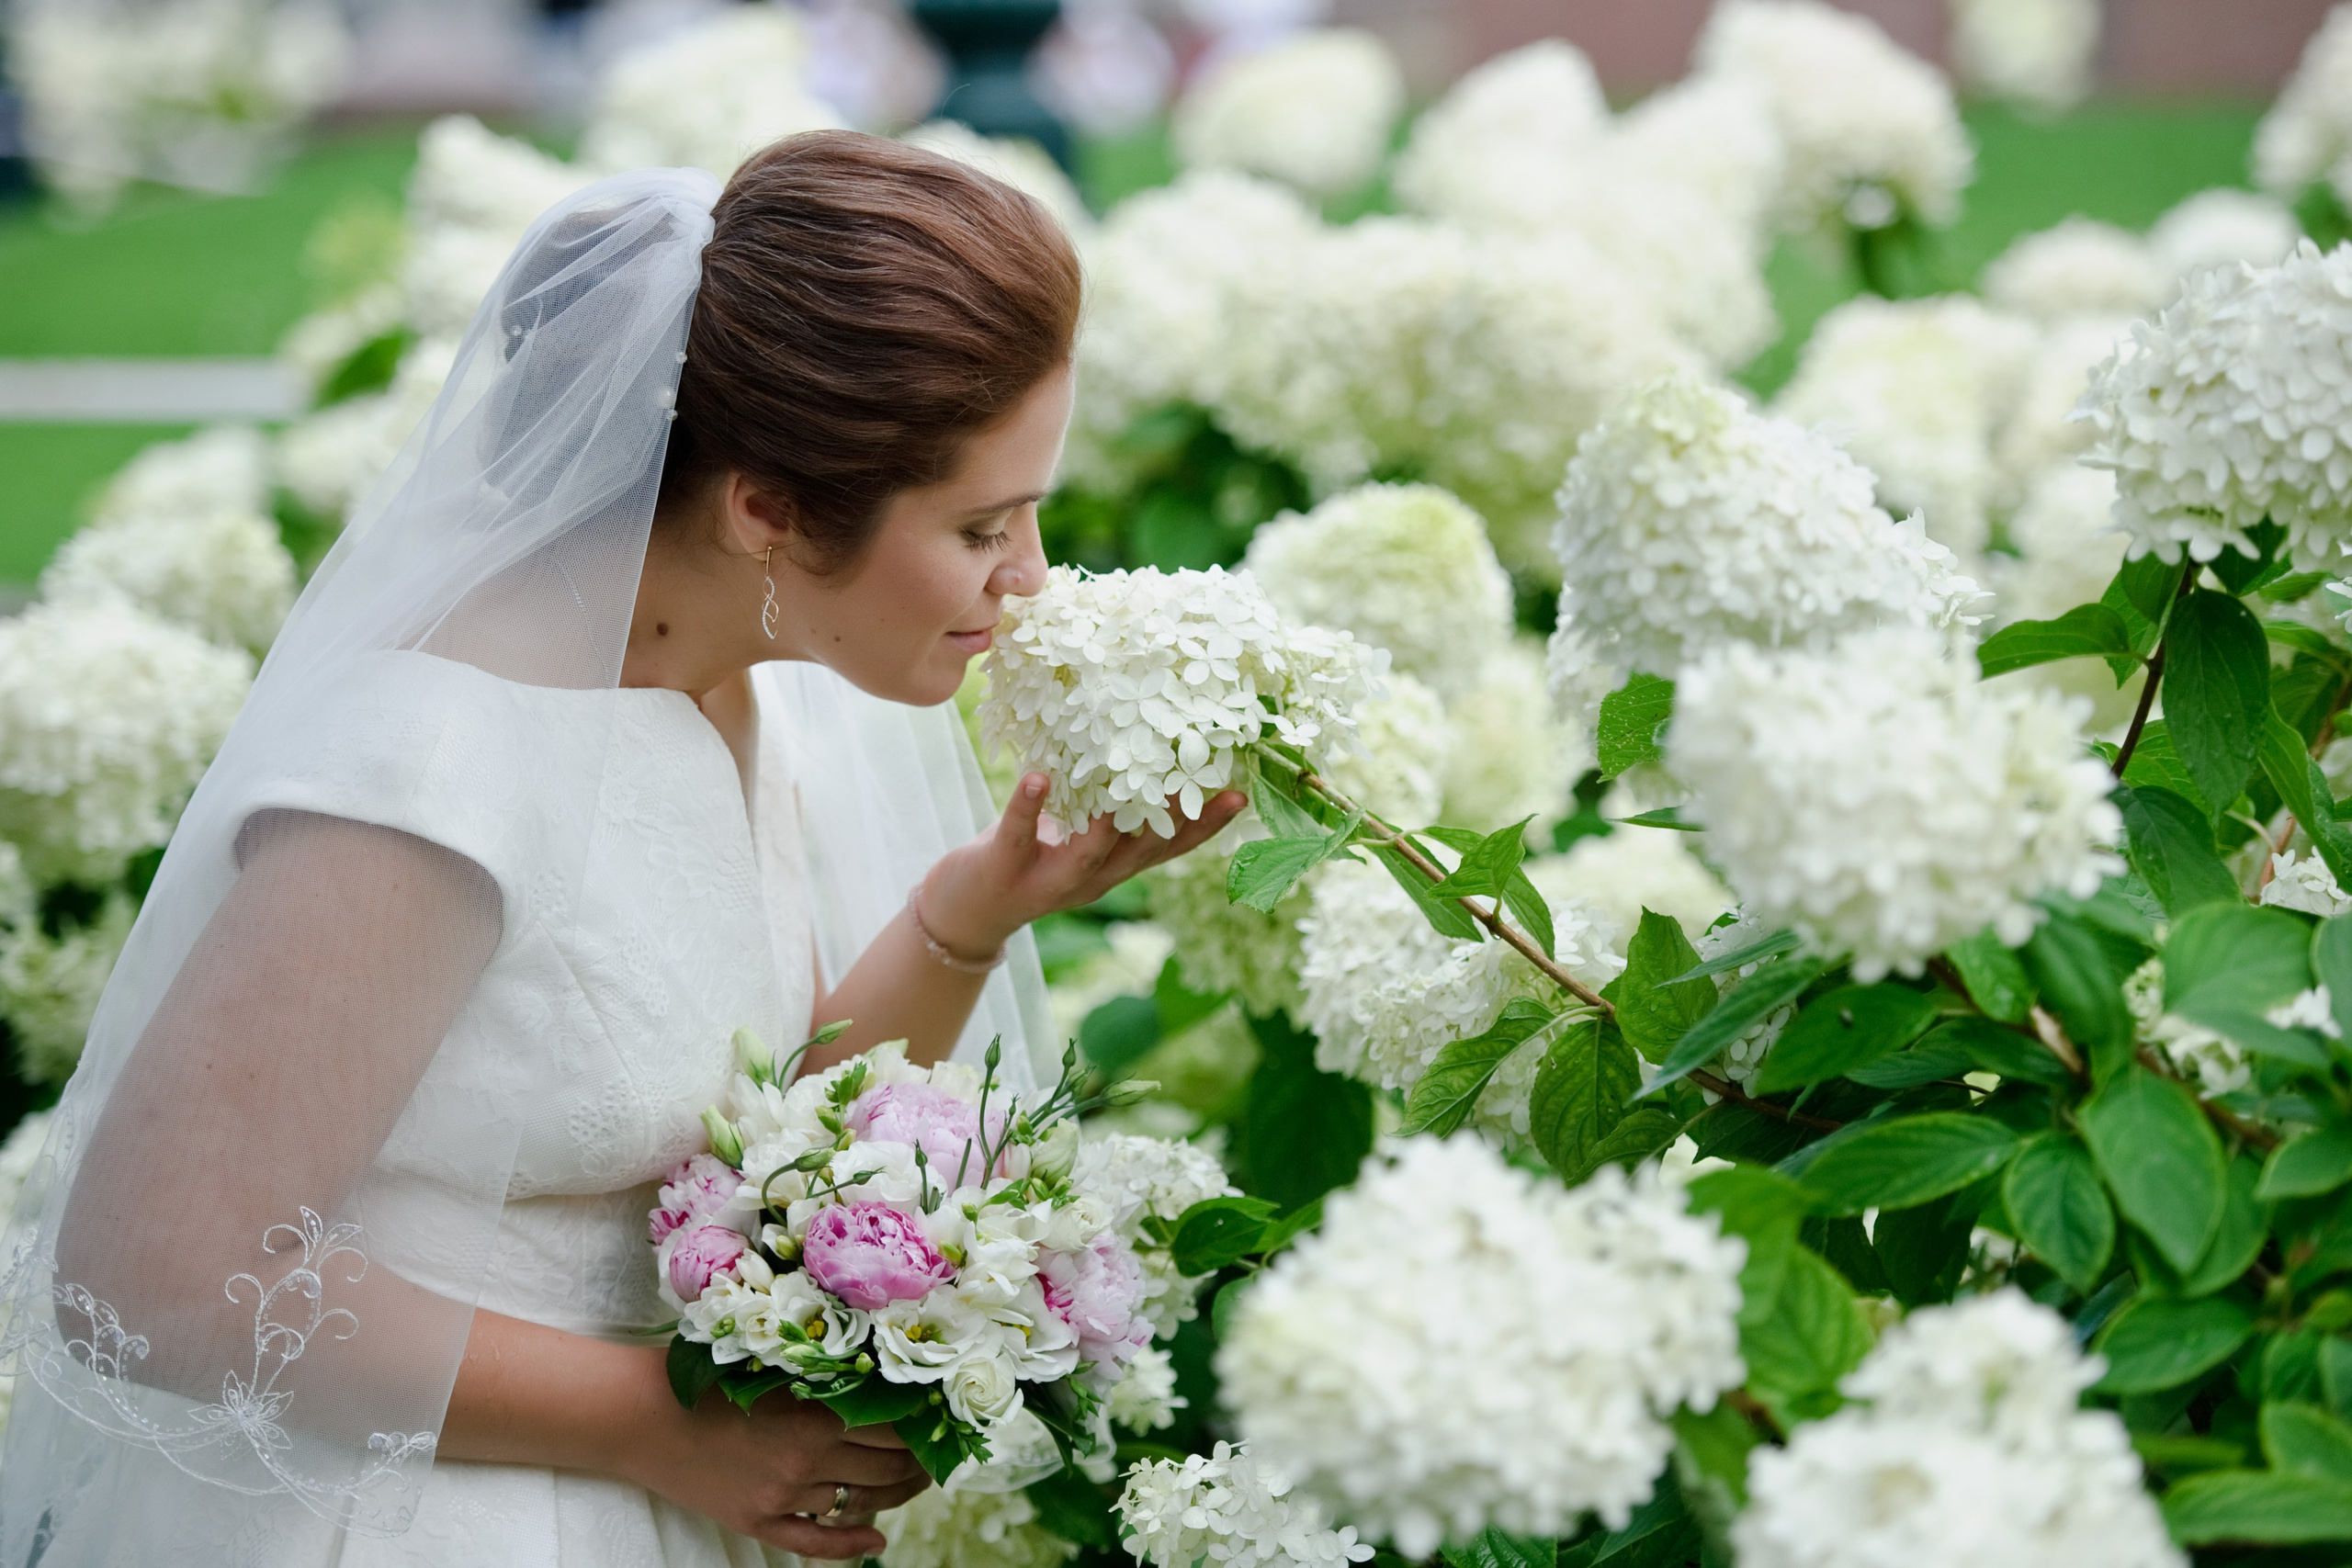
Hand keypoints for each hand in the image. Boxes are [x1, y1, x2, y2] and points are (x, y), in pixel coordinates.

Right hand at [615, 1378, 929, 1558]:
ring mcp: (783, 1497)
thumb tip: (886, 1380)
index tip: (938, 1417)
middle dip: (918, 1462)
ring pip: (858, 1503)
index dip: (925, 1425)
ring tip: (908, 1482)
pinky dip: (852, 1545)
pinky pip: (817, 1543)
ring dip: (889, 1494)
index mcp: (816, 1412)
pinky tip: (876, 1543)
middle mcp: (807, 1460)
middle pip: (887, 1469)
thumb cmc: (707, 1373)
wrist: (641, 1412)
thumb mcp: (777, 1362)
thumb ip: (828, 1373)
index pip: (897, 1427)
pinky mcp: (757, 1521)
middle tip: (933, 1452)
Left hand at [919, 774, 1247, 957]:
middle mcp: (1091, 879)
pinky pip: (1019, 835)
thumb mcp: (1074, 827)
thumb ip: (1103, 798)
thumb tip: (1138, 737)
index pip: (1168, 848)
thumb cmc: (1027, 853)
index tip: (1240, 794)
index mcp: (1113, 866)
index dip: (1206, 825)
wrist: (967, 908)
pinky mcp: (1005, 870)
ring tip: (1125, 791)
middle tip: (1209, 788)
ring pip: (1086, 857)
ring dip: (1108, 828)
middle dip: (1177, 823)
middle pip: (1141, 853)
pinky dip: (1028, 806)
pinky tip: (1037, 777)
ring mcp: (1048, 881)